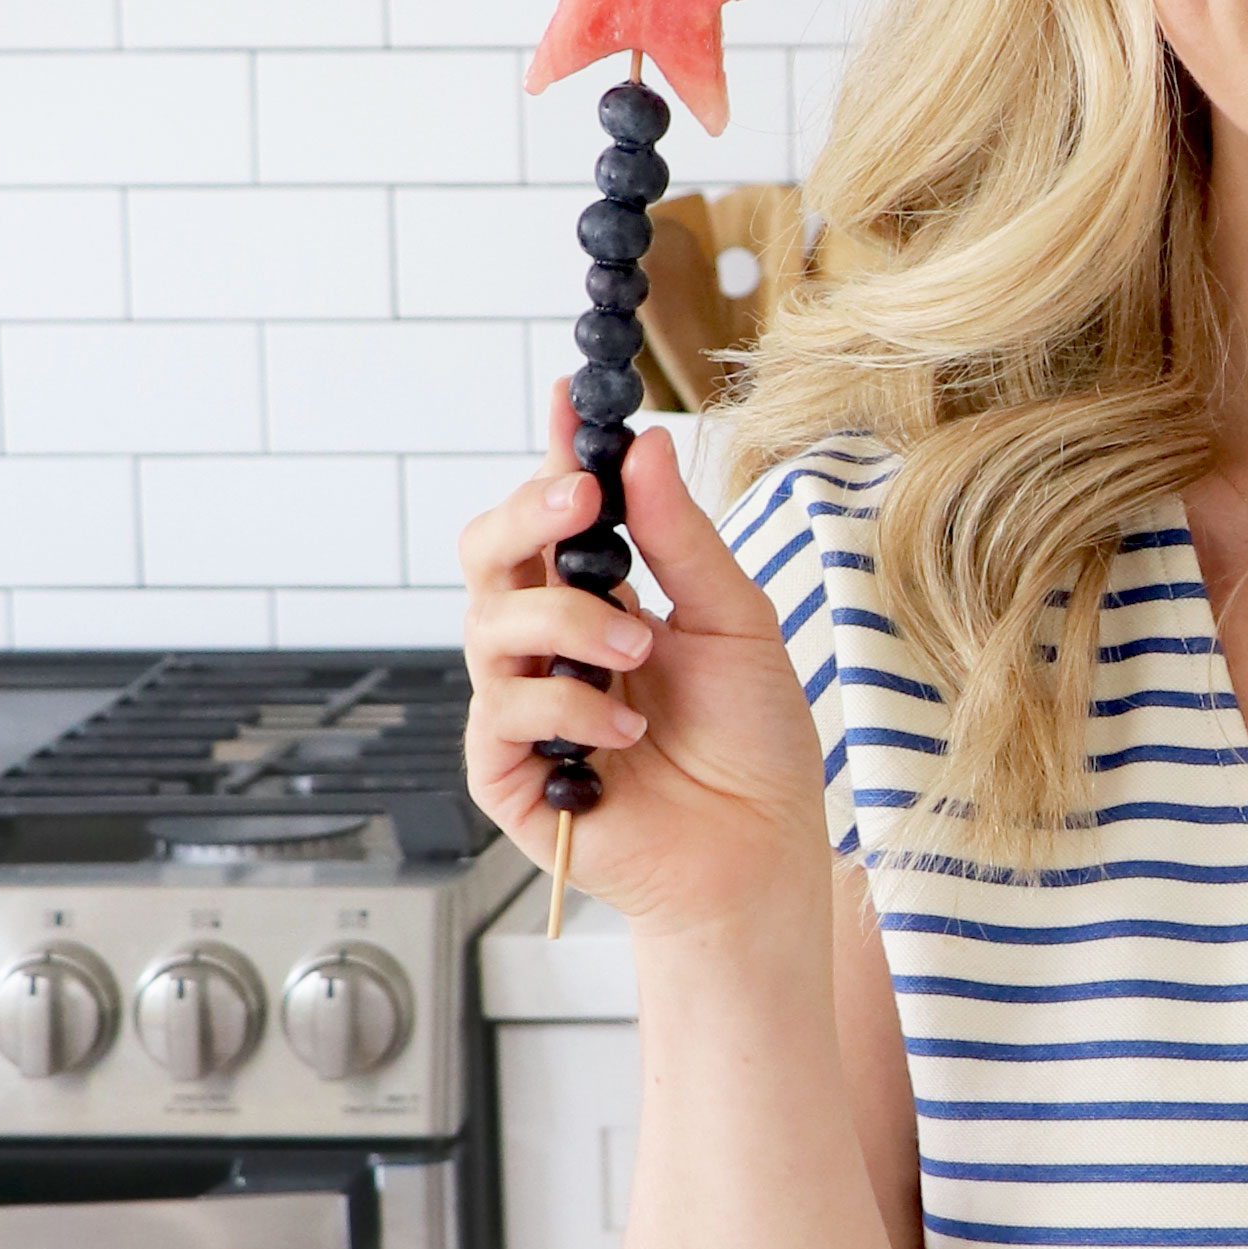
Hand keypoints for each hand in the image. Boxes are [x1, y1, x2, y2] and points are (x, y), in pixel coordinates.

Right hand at [455, 396, 833, 942]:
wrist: (760, 853)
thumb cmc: (753, 744)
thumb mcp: (736, 623)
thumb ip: (682, 540)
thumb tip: (648, 445)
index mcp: (599, 599)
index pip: (556, 512)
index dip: (556, 450)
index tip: (572, 395)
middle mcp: (548, 644)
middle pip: (489, 551)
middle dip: (526, 513)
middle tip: (581, 500)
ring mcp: (520, 705)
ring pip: (488, 623)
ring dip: (569, 623)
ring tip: (642, 651)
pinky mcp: (506, 771)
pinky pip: (500, 709)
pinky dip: (563, 704)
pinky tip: (623, 732)